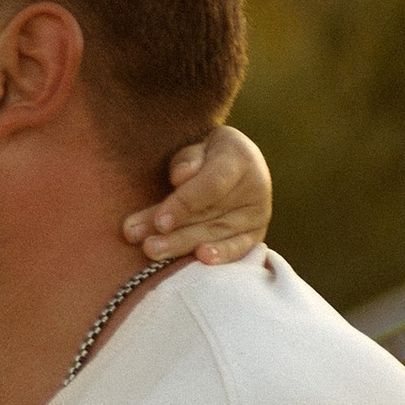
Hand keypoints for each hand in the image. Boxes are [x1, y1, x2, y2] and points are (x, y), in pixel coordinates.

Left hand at [126, 123, 271, 263]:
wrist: (233, 163)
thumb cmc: (205, 154)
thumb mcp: (197, 145)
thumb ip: (188, 159)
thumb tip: (179, 178)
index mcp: (240, 157)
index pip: (211, 185)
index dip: (184, 204)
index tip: (159, 222)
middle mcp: (255, 186)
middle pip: (210, 214)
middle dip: (175, 231)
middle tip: (146, 244)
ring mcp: (258, 212)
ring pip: (216, 232)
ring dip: (183, 245)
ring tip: (154, 251)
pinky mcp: (256, 233)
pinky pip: (238, 247)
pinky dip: (220, 255)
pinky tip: (200, 259)